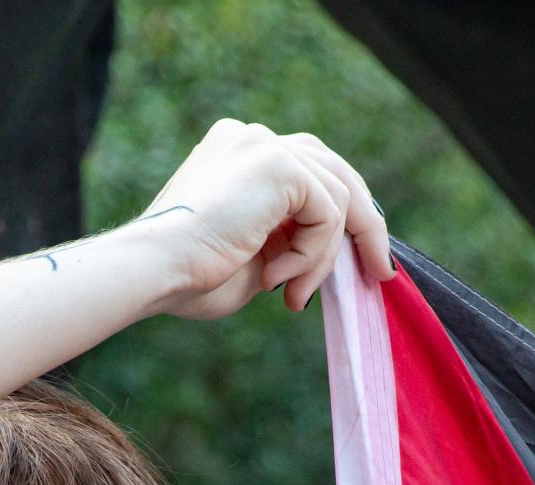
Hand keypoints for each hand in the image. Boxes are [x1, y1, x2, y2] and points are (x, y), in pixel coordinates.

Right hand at [138, 119, 392, 320]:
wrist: (156, 269)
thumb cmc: (189, 276)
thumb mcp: (254, 254)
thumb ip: (290, 240)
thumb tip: (332, 253)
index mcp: (240, 152)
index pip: (311, 174)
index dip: (340, 219)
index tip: (355, 263)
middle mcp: (254, 138)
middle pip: (337, 172)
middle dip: (365, 227)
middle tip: (378, 274)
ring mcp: (266, 144)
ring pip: (337, 199)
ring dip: (322, 259)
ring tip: (292, 296)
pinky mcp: (279, 164)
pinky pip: (328, 214)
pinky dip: (312, 255)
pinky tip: (275, 279)